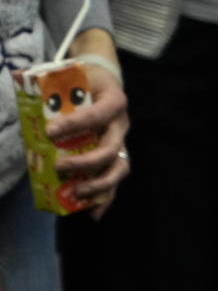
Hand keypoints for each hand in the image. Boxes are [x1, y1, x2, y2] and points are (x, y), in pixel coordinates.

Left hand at [46, 33, 130, 220]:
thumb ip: (51, 87)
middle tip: (59, 167)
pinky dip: (105, 198)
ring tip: (76, 193)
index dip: (75, 125)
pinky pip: (115, 180)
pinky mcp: (117, 156)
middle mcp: (122, 125)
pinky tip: (94, 214)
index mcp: (114, 101)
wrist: (103, 79)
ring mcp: (122, 142)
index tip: (50, 132)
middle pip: (110, 149)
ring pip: (119, 169)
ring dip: (98, 185)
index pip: (97, 115)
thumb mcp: (72, 76)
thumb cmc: (84, 78)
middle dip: (85, 162)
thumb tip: (21, 89)